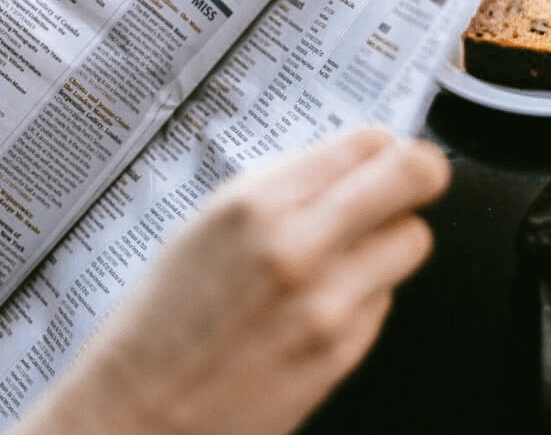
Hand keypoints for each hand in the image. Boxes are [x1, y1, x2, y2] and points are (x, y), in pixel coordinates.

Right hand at [13, 126, 450, 434]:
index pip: (368, 142)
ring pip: (413, 241)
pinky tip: (317, 308)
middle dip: (417, 176)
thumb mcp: (206, 228)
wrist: (133, 416)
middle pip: (415, 177)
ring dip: (389, 243)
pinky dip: (364, 297)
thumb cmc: (156, 325)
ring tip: (348, 257)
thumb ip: (281, 193)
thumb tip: (349, 167)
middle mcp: (298, 246)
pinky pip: (384, 301)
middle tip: (406, 185)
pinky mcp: (342, 353)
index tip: (378, 157)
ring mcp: (328, 304)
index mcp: (255, 203)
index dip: (380, 147)